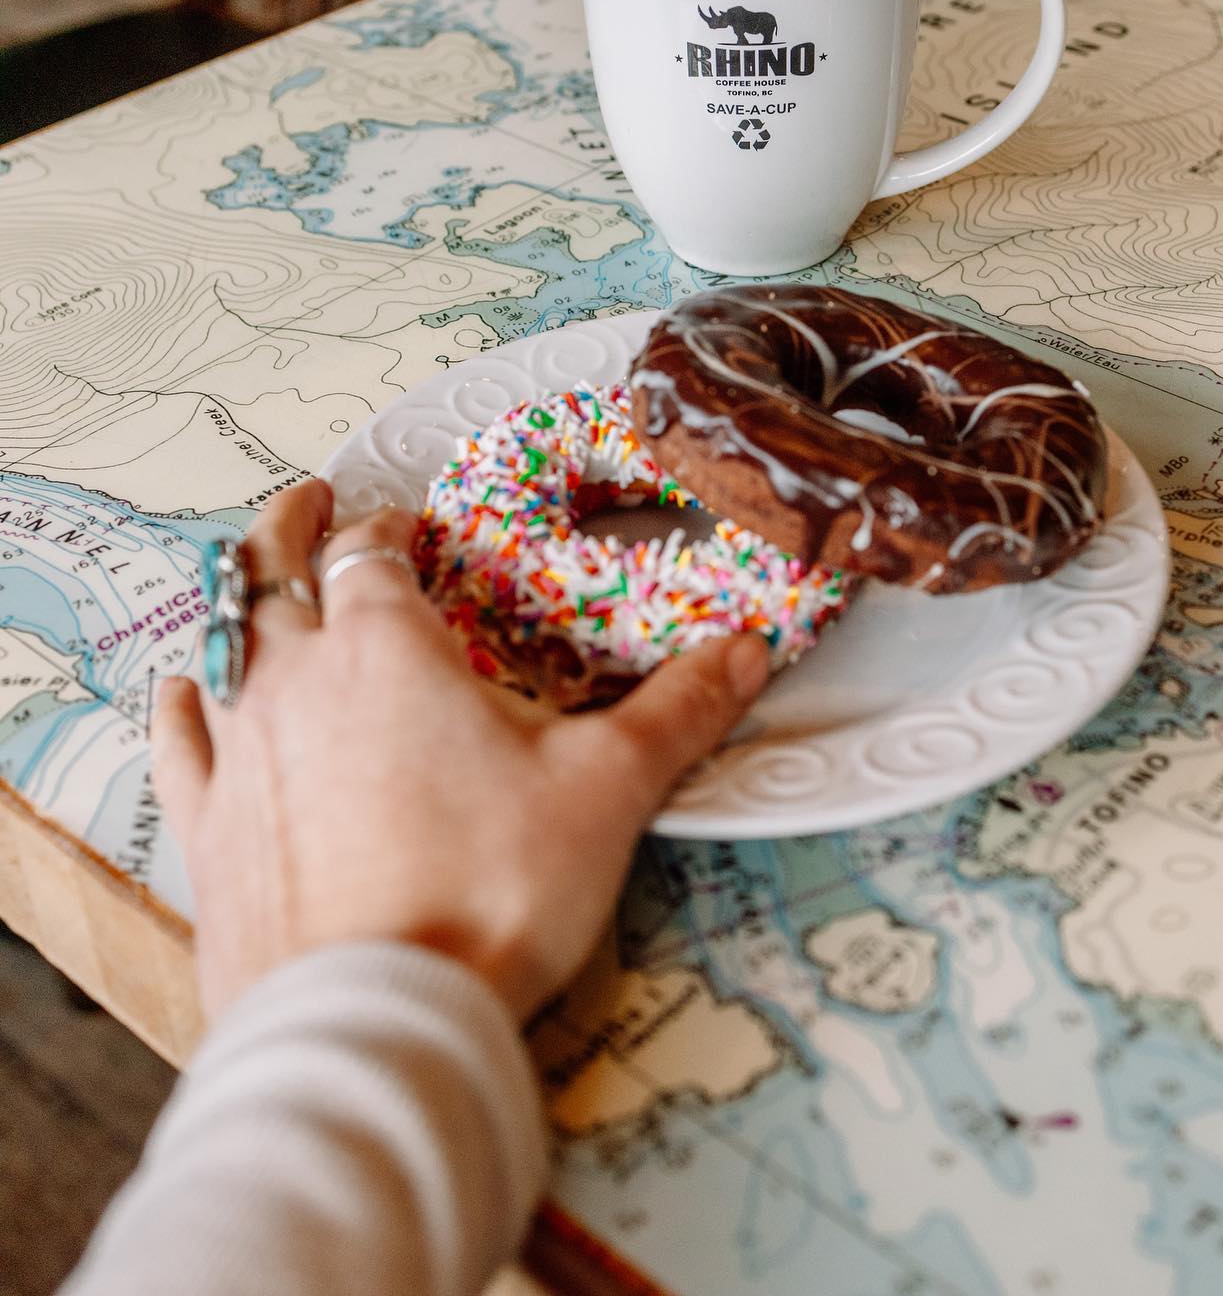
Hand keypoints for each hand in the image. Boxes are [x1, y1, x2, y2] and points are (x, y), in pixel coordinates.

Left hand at [152, 479, 769, 1022]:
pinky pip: (180, 743)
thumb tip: (746, 652)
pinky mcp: (206, 831)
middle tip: (310, 498)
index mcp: (388, 647)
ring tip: (250, 581)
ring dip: (237, 600)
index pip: (374, 551)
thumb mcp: (606, 793)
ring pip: (220, 643)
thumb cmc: (489, 894)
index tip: (410, 526)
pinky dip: (183, 705)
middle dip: (294, 525)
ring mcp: (240, 752)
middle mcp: (297, 679)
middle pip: (275, 570)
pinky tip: (183, 695)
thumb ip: (678, 712)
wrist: (376, 1020)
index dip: (391, 526)